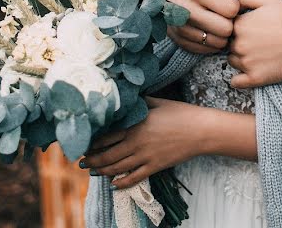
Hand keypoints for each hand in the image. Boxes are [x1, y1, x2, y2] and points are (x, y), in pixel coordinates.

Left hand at [81, 97, 207, 188]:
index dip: (93, 142)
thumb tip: (129, 97)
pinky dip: (122, 183)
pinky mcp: (155, 166)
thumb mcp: (158, 102)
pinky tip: (114, 185)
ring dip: (102, 171)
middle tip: (82, 162)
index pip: (106, 136)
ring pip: (117, 168)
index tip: (84, 144)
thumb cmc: (180, 113)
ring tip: (93, 171)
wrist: (200, 130)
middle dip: (92, 159)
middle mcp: (136, 142)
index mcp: (135, 125)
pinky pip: (134, 178)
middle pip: (107, 155)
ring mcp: (145, 156)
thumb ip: (140, 102)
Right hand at [158, 0, 239, 54]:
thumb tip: (248, 1)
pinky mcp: (178, 40)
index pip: (231, 9)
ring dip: (222, 36)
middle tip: (227, 18)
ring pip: (217, 43)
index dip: (235, 7)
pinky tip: (209, 33)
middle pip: (226, 29)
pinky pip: (204, 50)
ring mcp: (181, 28)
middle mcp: (187, 11)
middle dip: (230, 24)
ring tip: (219, 26)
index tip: (231, 4)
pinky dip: (210, 44)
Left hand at [228, 0, 281, 88]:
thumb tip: (232, 2)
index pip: (227, 27)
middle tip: (256, 42)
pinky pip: (236, 82)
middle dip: (239, 42)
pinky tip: (248, 73)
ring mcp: (247, 63)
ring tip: (258, 55)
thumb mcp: (268, 0)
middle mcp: (239, 44)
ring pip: (232, 61)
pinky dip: (239, 79)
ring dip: (240, 59)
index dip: (237, 27)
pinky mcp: (256, 78)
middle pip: (229, 44)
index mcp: (239, 25)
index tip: (250, 29)